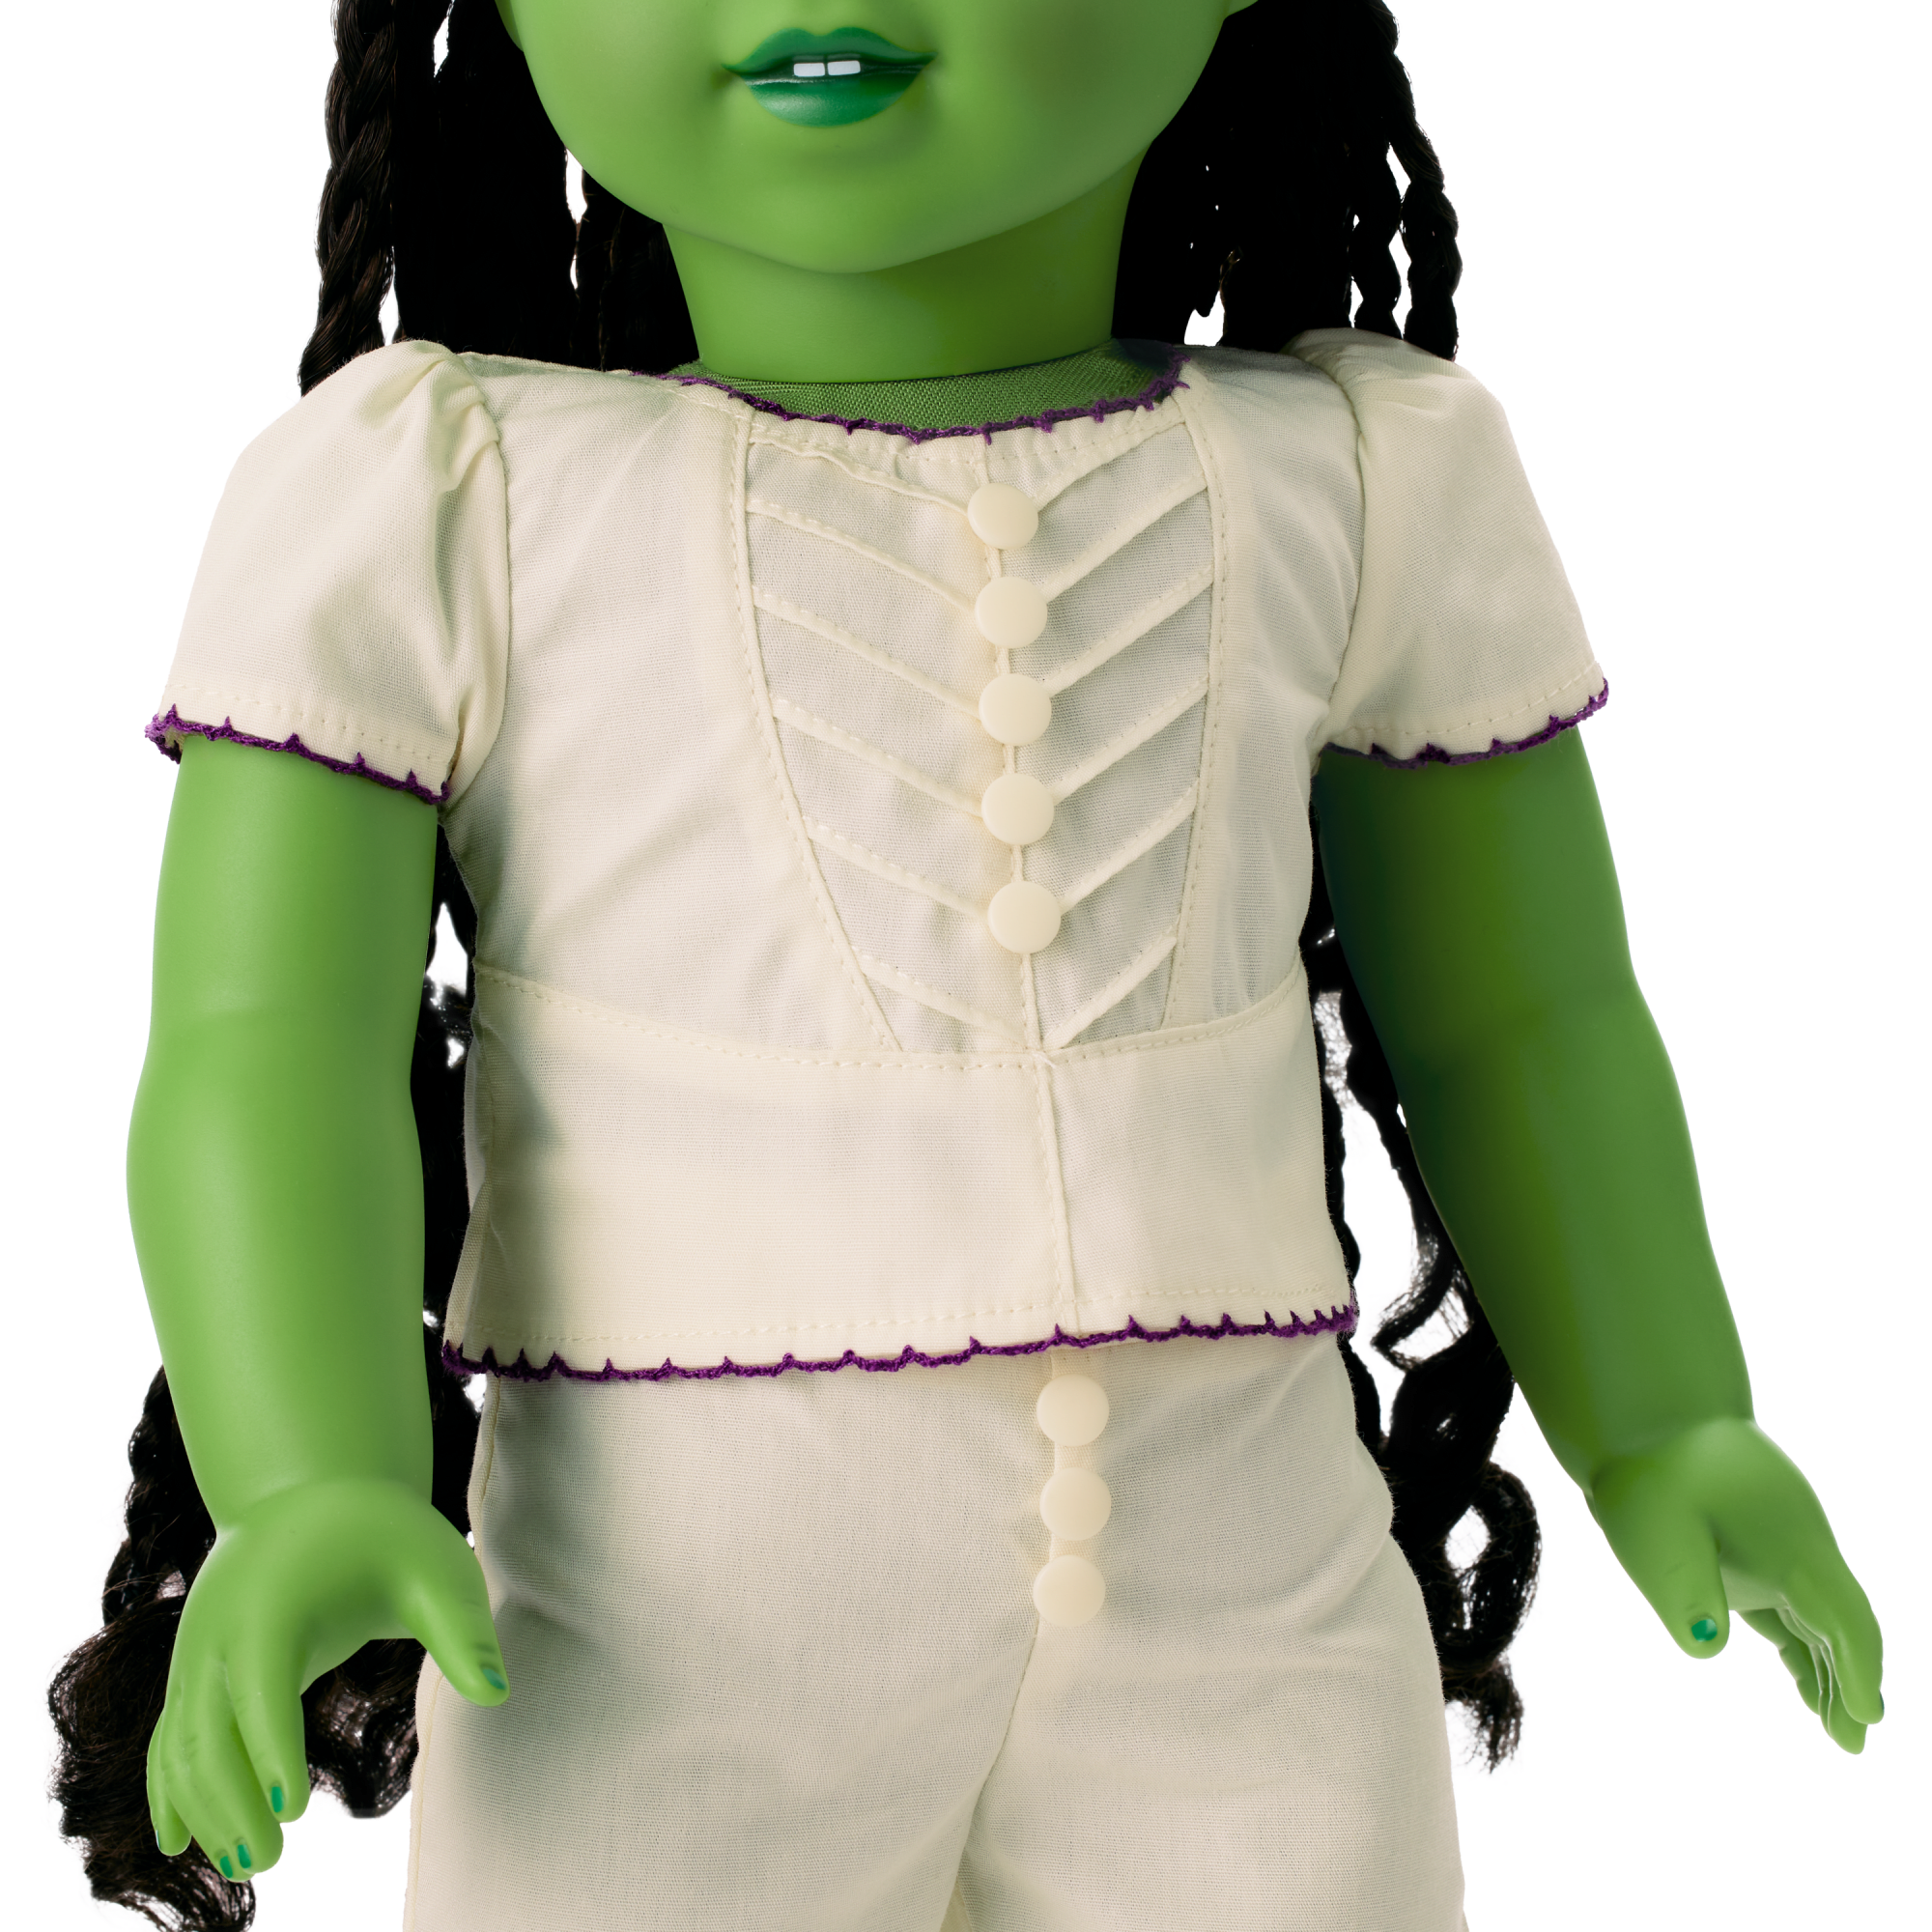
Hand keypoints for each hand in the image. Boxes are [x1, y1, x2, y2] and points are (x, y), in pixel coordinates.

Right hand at [146, 1477, 507, 1882]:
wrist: (311, 1491)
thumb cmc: (381, 1533)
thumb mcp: (431, 1566)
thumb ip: (460, 1628)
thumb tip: (497, 1692)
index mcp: (273, 1605)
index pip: (263, 1686)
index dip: (272, 1749)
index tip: (292, 1808)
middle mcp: (219, 1634)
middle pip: (208, 1732)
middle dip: (231, 1801)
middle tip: (268, 1866)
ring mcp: (197, 1655)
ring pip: (181, 1747)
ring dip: (204, 1809)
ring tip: (246, 1872)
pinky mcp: (195, 1672)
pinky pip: (169, 1740)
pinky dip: (170, 1791)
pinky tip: (179, 1843)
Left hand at [1587, 1417, 1881, 1752]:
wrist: (1640, 1413)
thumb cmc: (1648, 1474)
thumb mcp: (1656, 1534)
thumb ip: (1686, 1592)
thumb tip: (1709, 1645)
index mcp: (1790, 1546)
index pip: (1844, 1618)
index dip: (1860, 1670)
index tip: (1868, 1717)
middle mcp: (1798, 1546)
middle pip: (1840, 1623)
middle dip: (1850, 1682)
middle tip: (1852, 1742)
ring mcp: (1779, 1543)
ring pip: (1818, 1615)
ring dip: (1829, 1666)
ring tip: (1837, 1724)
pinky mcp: (1754, 1542)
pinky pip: (1793, 1601)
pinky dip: (1804, 1642)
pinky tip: (1805, 1677)